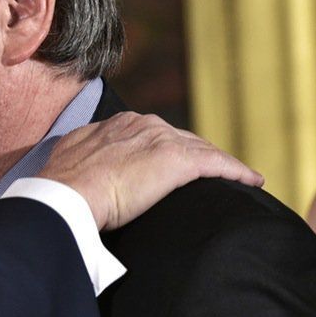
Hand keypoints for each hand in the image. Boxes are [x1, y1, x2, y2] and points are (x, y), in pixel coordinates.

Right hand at [39, 112, 263, 230]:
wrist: (67, 193)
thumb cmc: (64, 183)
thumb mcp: (73, 155)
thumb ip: (88, 151)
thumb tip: (88, 161)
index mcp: (120, 123)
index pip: (156, 134)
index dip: (171, 149)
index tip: (178, 164)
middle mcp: (144, 124)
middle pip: (184, 139)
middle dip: (201, 154)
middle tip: (216, 172)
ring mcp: (161, 141)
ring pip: (204, 151)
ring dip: (223, 164)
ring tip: (240, 177)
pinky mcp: (177, 162)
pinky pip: (217, 165)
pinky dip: (236, 172)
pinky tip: (251, 181)